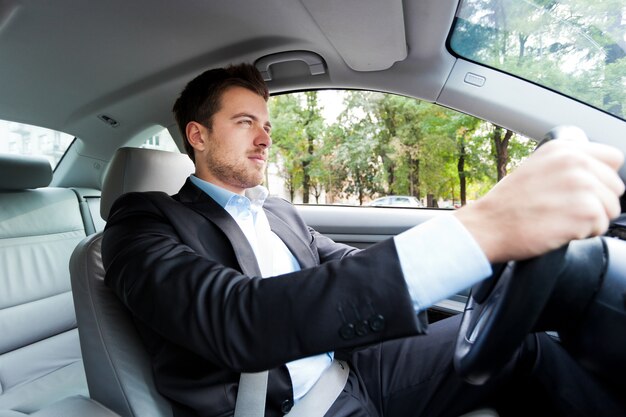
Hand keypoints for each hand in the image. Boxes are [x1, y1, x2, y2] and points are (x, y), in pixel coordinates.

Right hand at [454, 140, 624, 262]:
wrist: (487, 225)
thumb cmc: (507, 204)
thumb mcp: (535, 168)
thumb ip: (566, 165)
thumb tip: (595, 175)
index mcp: (564, 149)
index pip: (612, 159)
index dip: (602, 179)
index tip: (585, 192)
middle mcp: (576, 161)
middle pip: (615, 187)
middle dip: (597, 202)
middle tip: (566, 210)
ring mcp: (583, 185)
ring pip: (612, 208)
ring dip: (591, 220)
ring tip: (561, 219)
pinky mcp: (586, 210)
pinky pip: (602, 227)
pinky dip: (584, 234)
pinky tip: (560, 229)